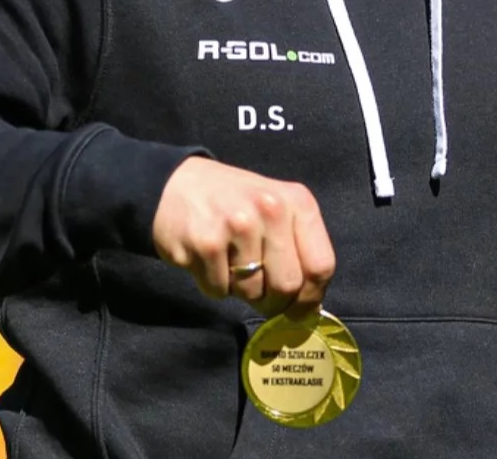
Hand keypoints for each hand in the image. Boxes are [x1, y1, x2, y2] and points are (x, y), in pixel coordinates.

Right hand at [151, 158, 335, 317]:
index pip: (321, 266)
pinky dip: (213, 285)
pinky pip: (219, 290)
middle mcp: (271, 209)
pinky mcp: (206, 242)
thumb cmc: (234, 203)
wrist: (175, 184)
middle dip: (273, 302)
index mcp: (297, 202)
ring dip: (240, 290)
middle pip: (288, 286)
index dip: (311, 298)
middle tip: (258, 293)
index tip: (299, 310)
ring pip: (252, 292)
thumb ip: (298, 251)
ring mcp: (238, 225)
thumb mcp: (276, 211)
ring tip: (228, 262)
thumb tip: (308, 308)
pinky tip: (207, 259)